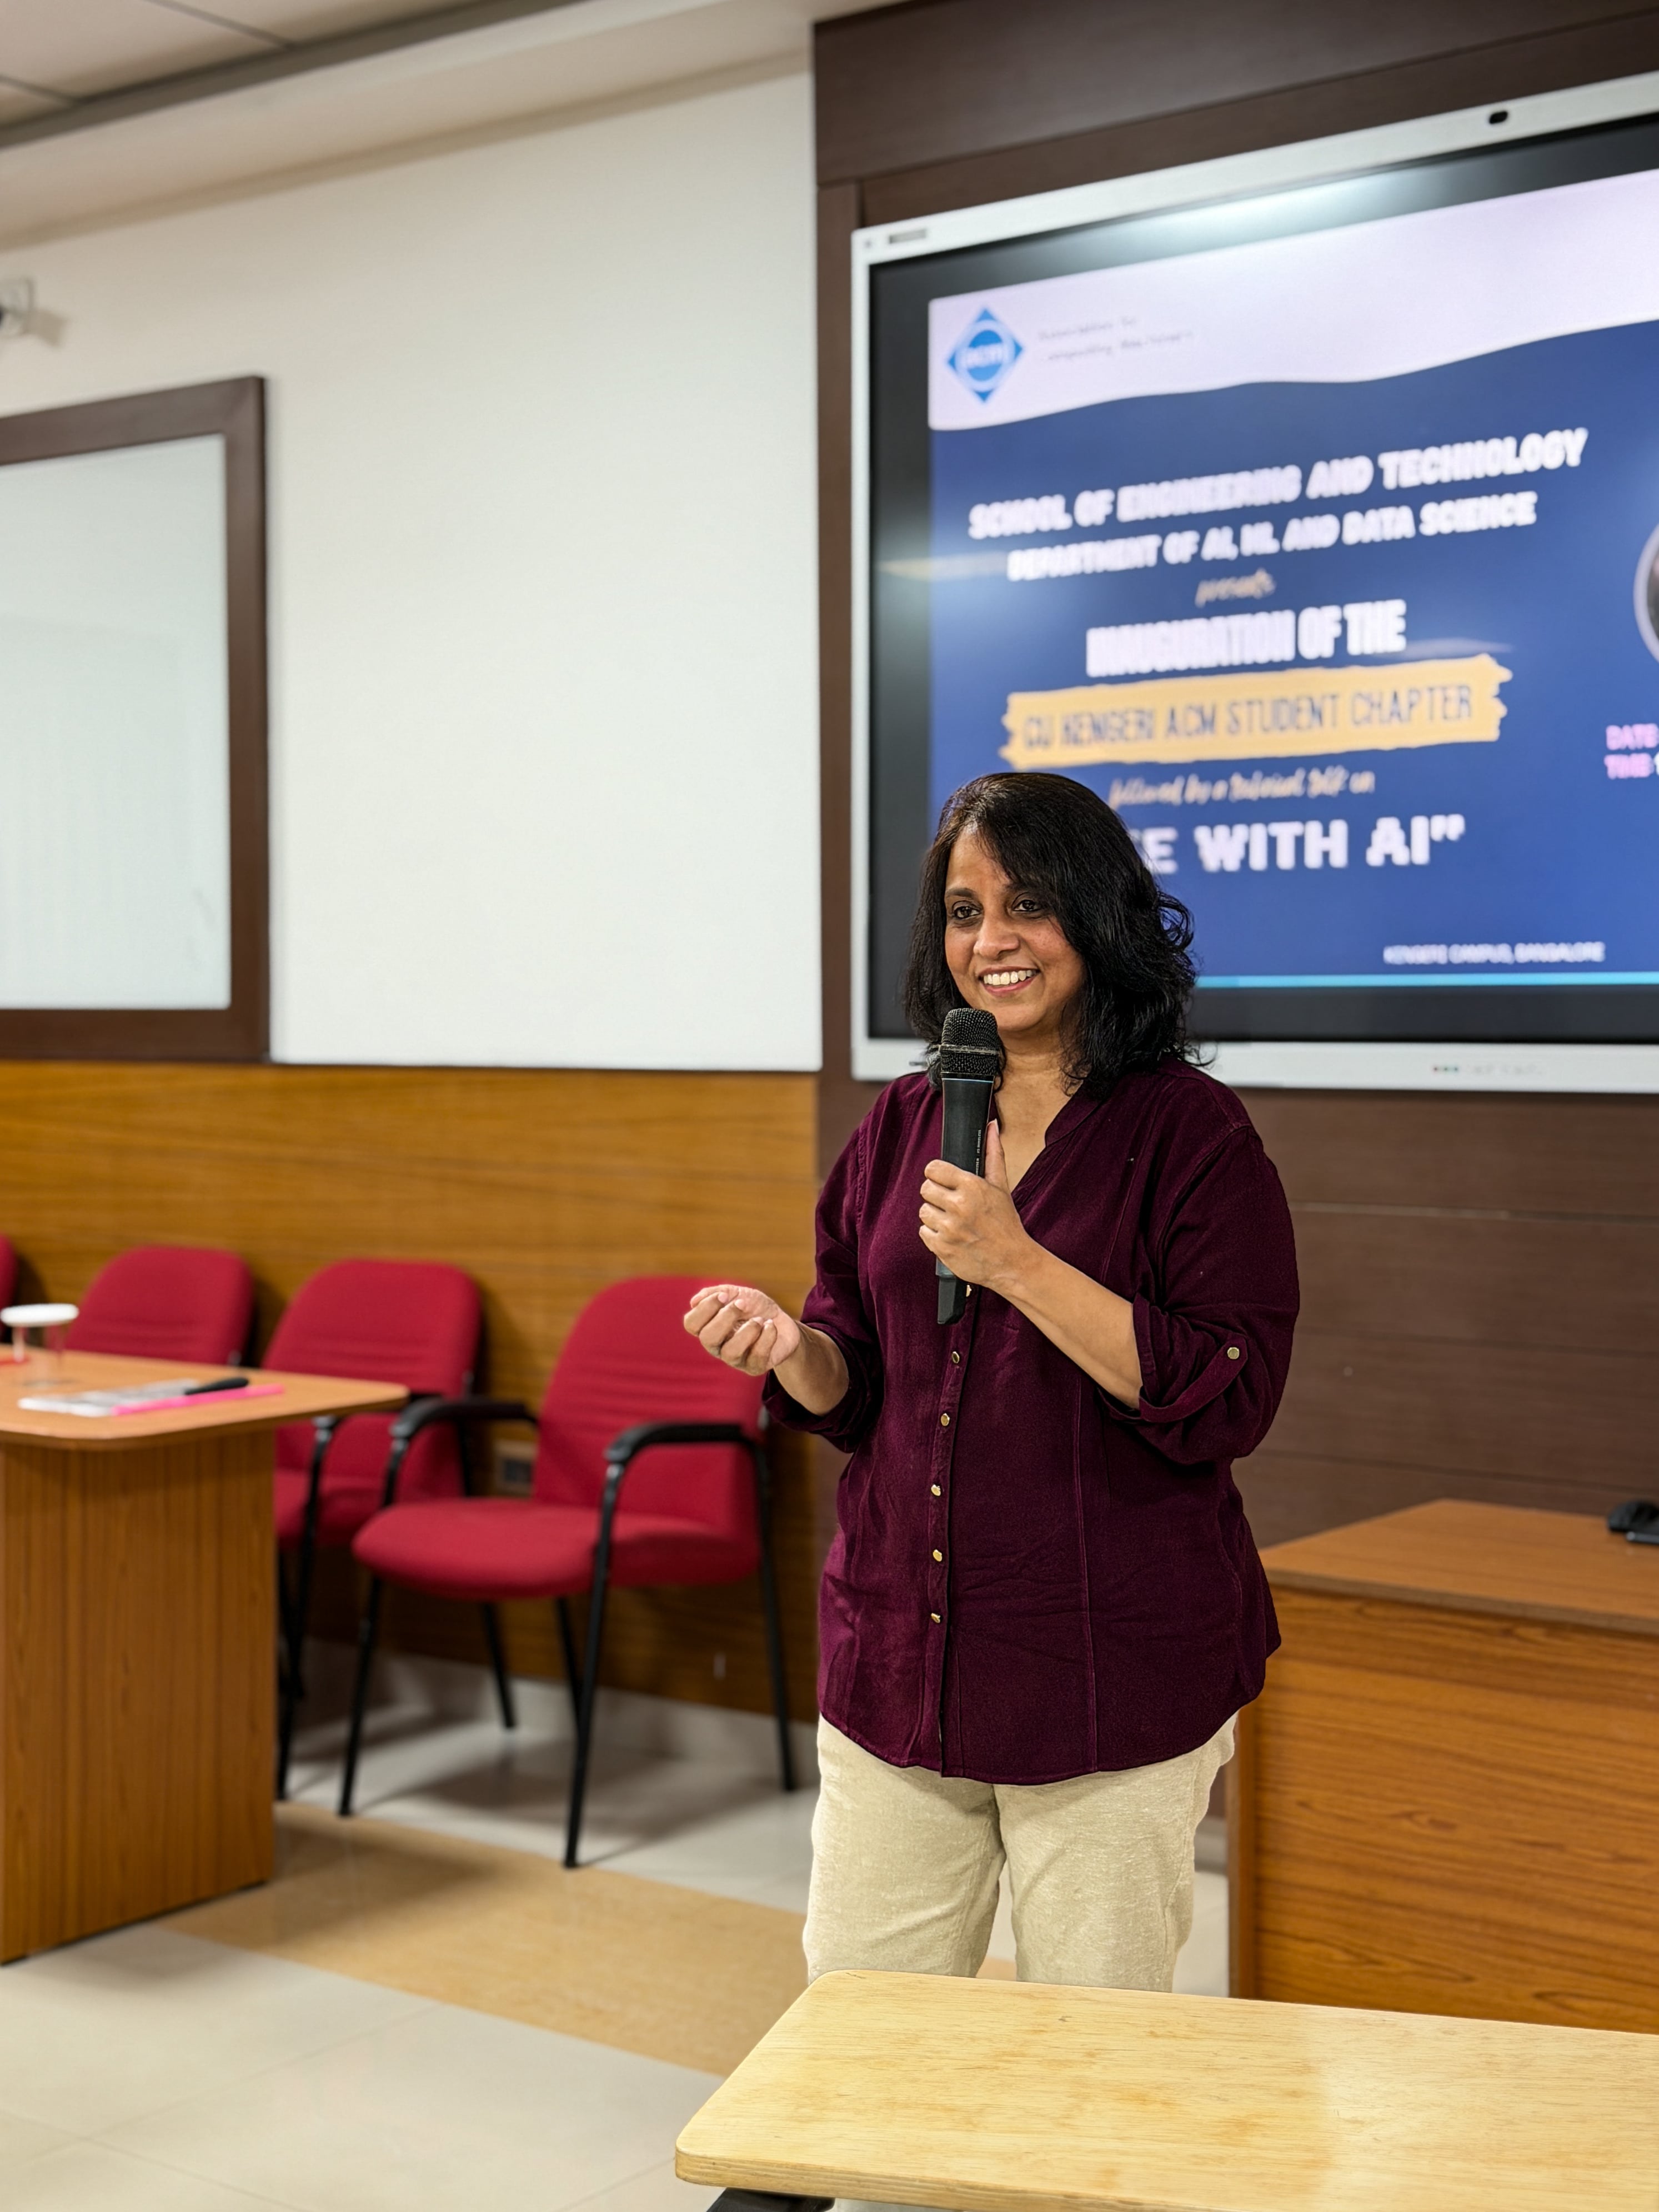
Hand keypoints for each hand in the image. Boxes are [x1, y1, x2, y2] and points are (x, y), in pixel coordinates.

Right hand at [683, 1283, 801, 1375]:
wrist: (783, 1322)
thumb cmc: (755, 1308)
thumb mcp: (738, 1293)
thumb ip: (716, 1293)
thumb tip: (694, 1301)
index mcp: (708, 1326)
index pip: (691, 1323)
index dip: (705, 1308)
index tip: (725, 1296)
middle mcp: (717, 1345)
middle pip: (707, 1338)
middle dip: (726, 1317)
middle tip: (742, 1304)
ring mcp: (734, 1359)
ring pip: (731, 1352)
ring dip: (748, 1330)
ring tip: (760, 1320)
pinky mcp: (754, 1367)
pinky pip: (756, 1356)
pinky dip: (766, 1337)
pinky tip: (770, 1326)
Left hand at [919, 1121, 1032, 1292]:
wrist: (1012, 1263)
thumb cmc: (1006, 1224)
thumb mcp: (1001, 1187)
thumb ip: (993, 1154)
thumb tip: (991, 1127)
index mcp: (972, 1187)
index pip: (933, 1169)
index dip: (938, 1174)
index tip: (944, 1180)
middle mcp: (959, 1207)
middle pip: (925, 1189)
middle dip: (936, 1195)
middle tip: (951, 1203)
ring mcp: (949, 1229)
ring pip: (923, 1211)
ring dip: (935, 1215)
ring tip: (953, 1221)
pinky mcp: (941, 1248)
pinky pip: (924, 1232)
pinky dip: (934, 1234)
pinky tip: (951, 1235)